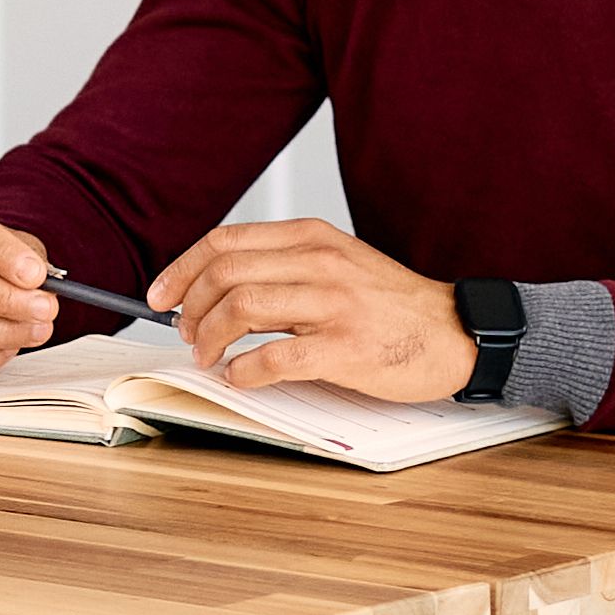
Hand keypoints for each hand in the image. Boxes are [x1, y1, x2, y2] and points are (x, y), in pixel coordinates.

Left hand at [148, 218, 470, 398]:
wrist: (454, 331)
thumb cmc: (390, 304)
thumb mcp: (337, 262)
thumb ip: (284, 266)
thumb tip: (219, 288)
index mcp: (312, 237)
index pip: (226, 241)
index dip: (182, 269)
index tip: (161, 295)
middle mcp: (319, 263)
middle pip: (225, 273)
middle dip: (190, 307)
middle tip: (185, 333)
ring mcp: (333, 304)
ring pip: (242, 308)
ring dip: (210, 337)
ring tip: (208, 356)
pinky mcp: (345, 347)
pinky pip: (274, 357)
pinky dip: (244, 370)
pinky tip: (239, 376)